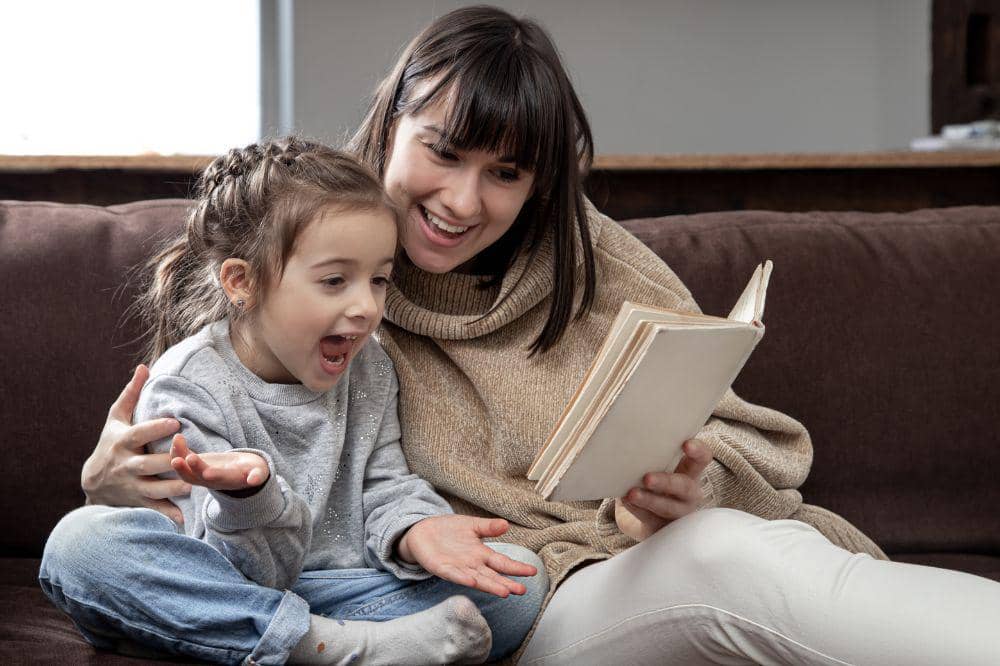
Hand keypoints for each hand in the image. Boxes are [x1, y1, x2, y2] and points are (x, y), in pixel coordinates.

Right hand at [81, 365, 187, 522]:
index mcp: (123, 442)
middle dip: (168, 462)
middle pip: (148, 464)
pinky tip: (183, 519)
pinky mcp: (138, 502)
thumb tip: (144, 367)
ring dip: (172, 490)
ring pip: (153, 489)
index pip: (139, 434)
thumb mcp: (116, 419)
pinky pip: (153, 509)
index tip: (175, 421)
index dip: (155, 428)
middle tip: (191, 456)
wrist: (93, 482)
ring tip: (191, 486)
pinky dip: (167, 515)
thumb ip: (131, 394)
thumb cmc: (111, 443)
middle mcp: (127, 465)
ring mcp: (132, 486)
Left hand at [169, 434, 268, 491]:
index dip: (213, 476)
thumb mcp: (258, 472)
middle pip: (196, 478)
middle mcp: (211, 480)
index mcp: (228, 480)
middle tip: (179, 460)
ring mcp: (201, 475)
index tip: (206, 472)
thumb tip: (255, 480)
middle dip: (188, 469)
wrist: (242, 473)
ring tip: (177, 441)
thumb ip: (257, 475)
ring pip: (185, 471)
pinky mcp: (195, 466)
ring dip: (178, 458)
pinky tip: (178, 437)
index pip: (218, 479)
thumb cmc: (252, 470)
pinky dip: (178, 450)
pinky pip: (183, 460)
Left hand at [397, 515, 536, 597]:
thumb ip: (488, 527)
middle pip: (492, 576)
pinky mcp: (441, 568)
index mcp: (481, 554)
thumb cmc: (449, 530)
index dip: (516, 567)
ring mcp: (457, 568)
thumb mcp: (471, 525)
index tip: (533, 571)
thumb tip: (506, 524)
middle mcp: (472, 565)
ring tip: (504, 592)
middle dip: (506, 583)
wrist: (422, 530)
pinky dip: (463, 578)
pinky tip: (472, 581)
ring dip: (490, 586)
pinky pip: (453, 574)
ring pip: (477, 579)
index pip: (502, 562)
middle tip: (522, 591)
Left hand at [615, 439, 712, 540]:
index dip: (698, 451)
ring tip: (632, 494)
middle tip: (647, 478)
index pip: (702, 459)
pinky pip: (651, 521)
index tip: (687, 444)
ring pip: (668, 508)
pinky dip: (637, 510)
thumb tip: (624, 448)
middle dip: (666, 482)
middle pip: (685, 487)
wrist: (640, 519)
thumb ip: (644, 459)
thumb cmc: (648, 484)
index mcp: (688, 473)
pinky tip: (627, 502)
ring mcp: (677, 514)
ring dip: (649, 500)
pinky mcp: (662, 530)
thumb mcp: (651, 468)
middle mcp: (688, 494)